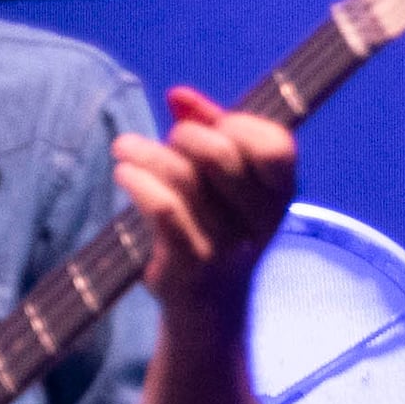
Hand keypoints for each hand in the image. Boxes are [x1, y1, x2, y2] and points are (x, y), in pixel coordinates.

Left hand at [118, 85, 296, 322]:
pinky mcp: (189, 263)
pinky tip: (124, 173)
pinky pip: (163, 211)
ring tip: (124, 148)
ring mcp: (226, 244)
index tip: (207, 123)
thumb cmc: (215, 230)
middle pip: (222, 155)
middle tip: (166, 139)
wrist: (209, 308)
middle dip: (186, 136)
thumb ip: (210, 133)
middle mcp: (260, 220)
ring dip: (147, 154)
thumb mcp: (225, 185)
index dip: (237, 123)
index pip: (275, 145)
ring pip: (184, 179)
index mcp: (280, 194)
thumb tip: (179, 95)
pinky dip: (139, 182)